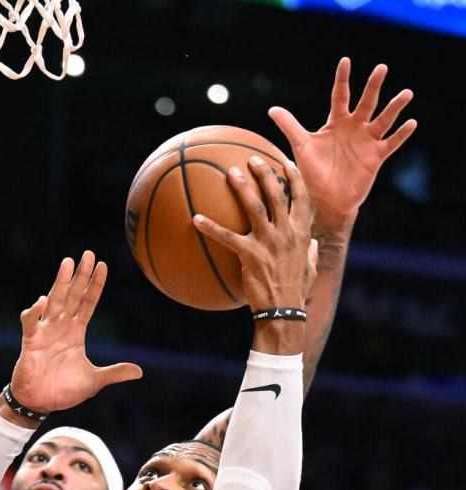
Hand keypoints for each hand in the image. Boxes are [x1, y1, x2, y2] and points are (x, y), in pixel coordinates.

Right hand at [8, 251, 141, 414]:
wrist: (40, 403)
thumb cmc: (63, 390)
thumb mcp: (94, 380)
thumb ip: (114, 373)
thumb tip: (139, 371)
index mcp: (76, 332)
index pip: (88, 303)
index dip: (95, 285)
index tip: (103, 265)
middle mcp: (61, 327)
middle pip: (73, 295)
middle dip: (80, 275)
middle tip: (87, 254)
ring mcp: (45, 332)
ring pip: (54, 301)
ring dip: (60, 283)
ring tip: (67, 264)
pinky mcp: (30, 342)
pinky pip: (31, 323)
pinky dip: (34, 312)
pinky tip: (41, 301)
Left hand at [193, 158, 314, 314]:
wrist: (284, 311)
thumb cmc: (296, 292)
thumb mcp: (309, 269)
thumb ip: (310, 252)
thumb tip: (312, 243)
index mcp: (301, 234)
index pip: (302, 198)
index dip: (295, 178)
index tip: (286, 162)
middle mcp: (286, 233)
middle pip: (277, 194)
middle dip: (265, 173)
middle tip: (253, 158)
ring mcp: (268, 242)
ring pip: (255, 207)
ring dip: (243, 187)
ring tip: (230, 172)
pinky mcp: (250, 255)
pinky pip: (226, 237)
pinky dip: (210, 227)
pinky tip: (195, 218)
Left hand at [269, 58, 415, 226]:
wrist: (326, 200)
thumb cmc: (314, 173)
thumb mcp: (302, 147)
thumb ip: (290, 127)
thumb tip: (272, 109)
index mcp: (337, 122)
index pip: (340, 96)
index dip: (342, 80)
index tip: (345, 61)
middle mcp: (355, 127)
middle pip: (366, 102)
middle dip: (373, 86)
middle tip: (381, 68)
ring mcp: (367, 141)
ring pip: (383, 119)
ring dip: (395, 107)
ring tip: (406, 94)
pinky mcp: (376, 157)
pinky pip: (391, 143)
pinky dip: (401, 134)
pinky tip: (411, 123)